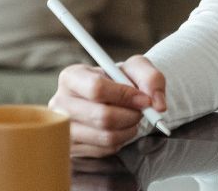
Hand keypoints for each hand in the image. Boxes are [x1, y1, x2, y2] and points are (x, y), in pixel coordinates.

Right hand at [49, 55, 167, 157]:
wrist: (112, 98)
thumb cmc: (120, 80)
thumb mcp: (137, 68)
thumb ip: (151, 78)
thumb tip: (157, 104)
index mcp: (72, 77)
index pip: (96, 88)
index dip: (125, 95)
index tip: (144, 99)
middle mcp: (61, 103)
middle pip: (102, 116)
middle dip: (131, 115)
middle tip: (141, 111)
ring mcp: (63, 128)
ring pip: (105, 136)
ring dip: (128, 129)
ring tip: (131, 118)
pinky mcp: (72, 148)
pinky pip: (104, 150)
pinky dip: (120, 140)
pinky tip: (120, 128)